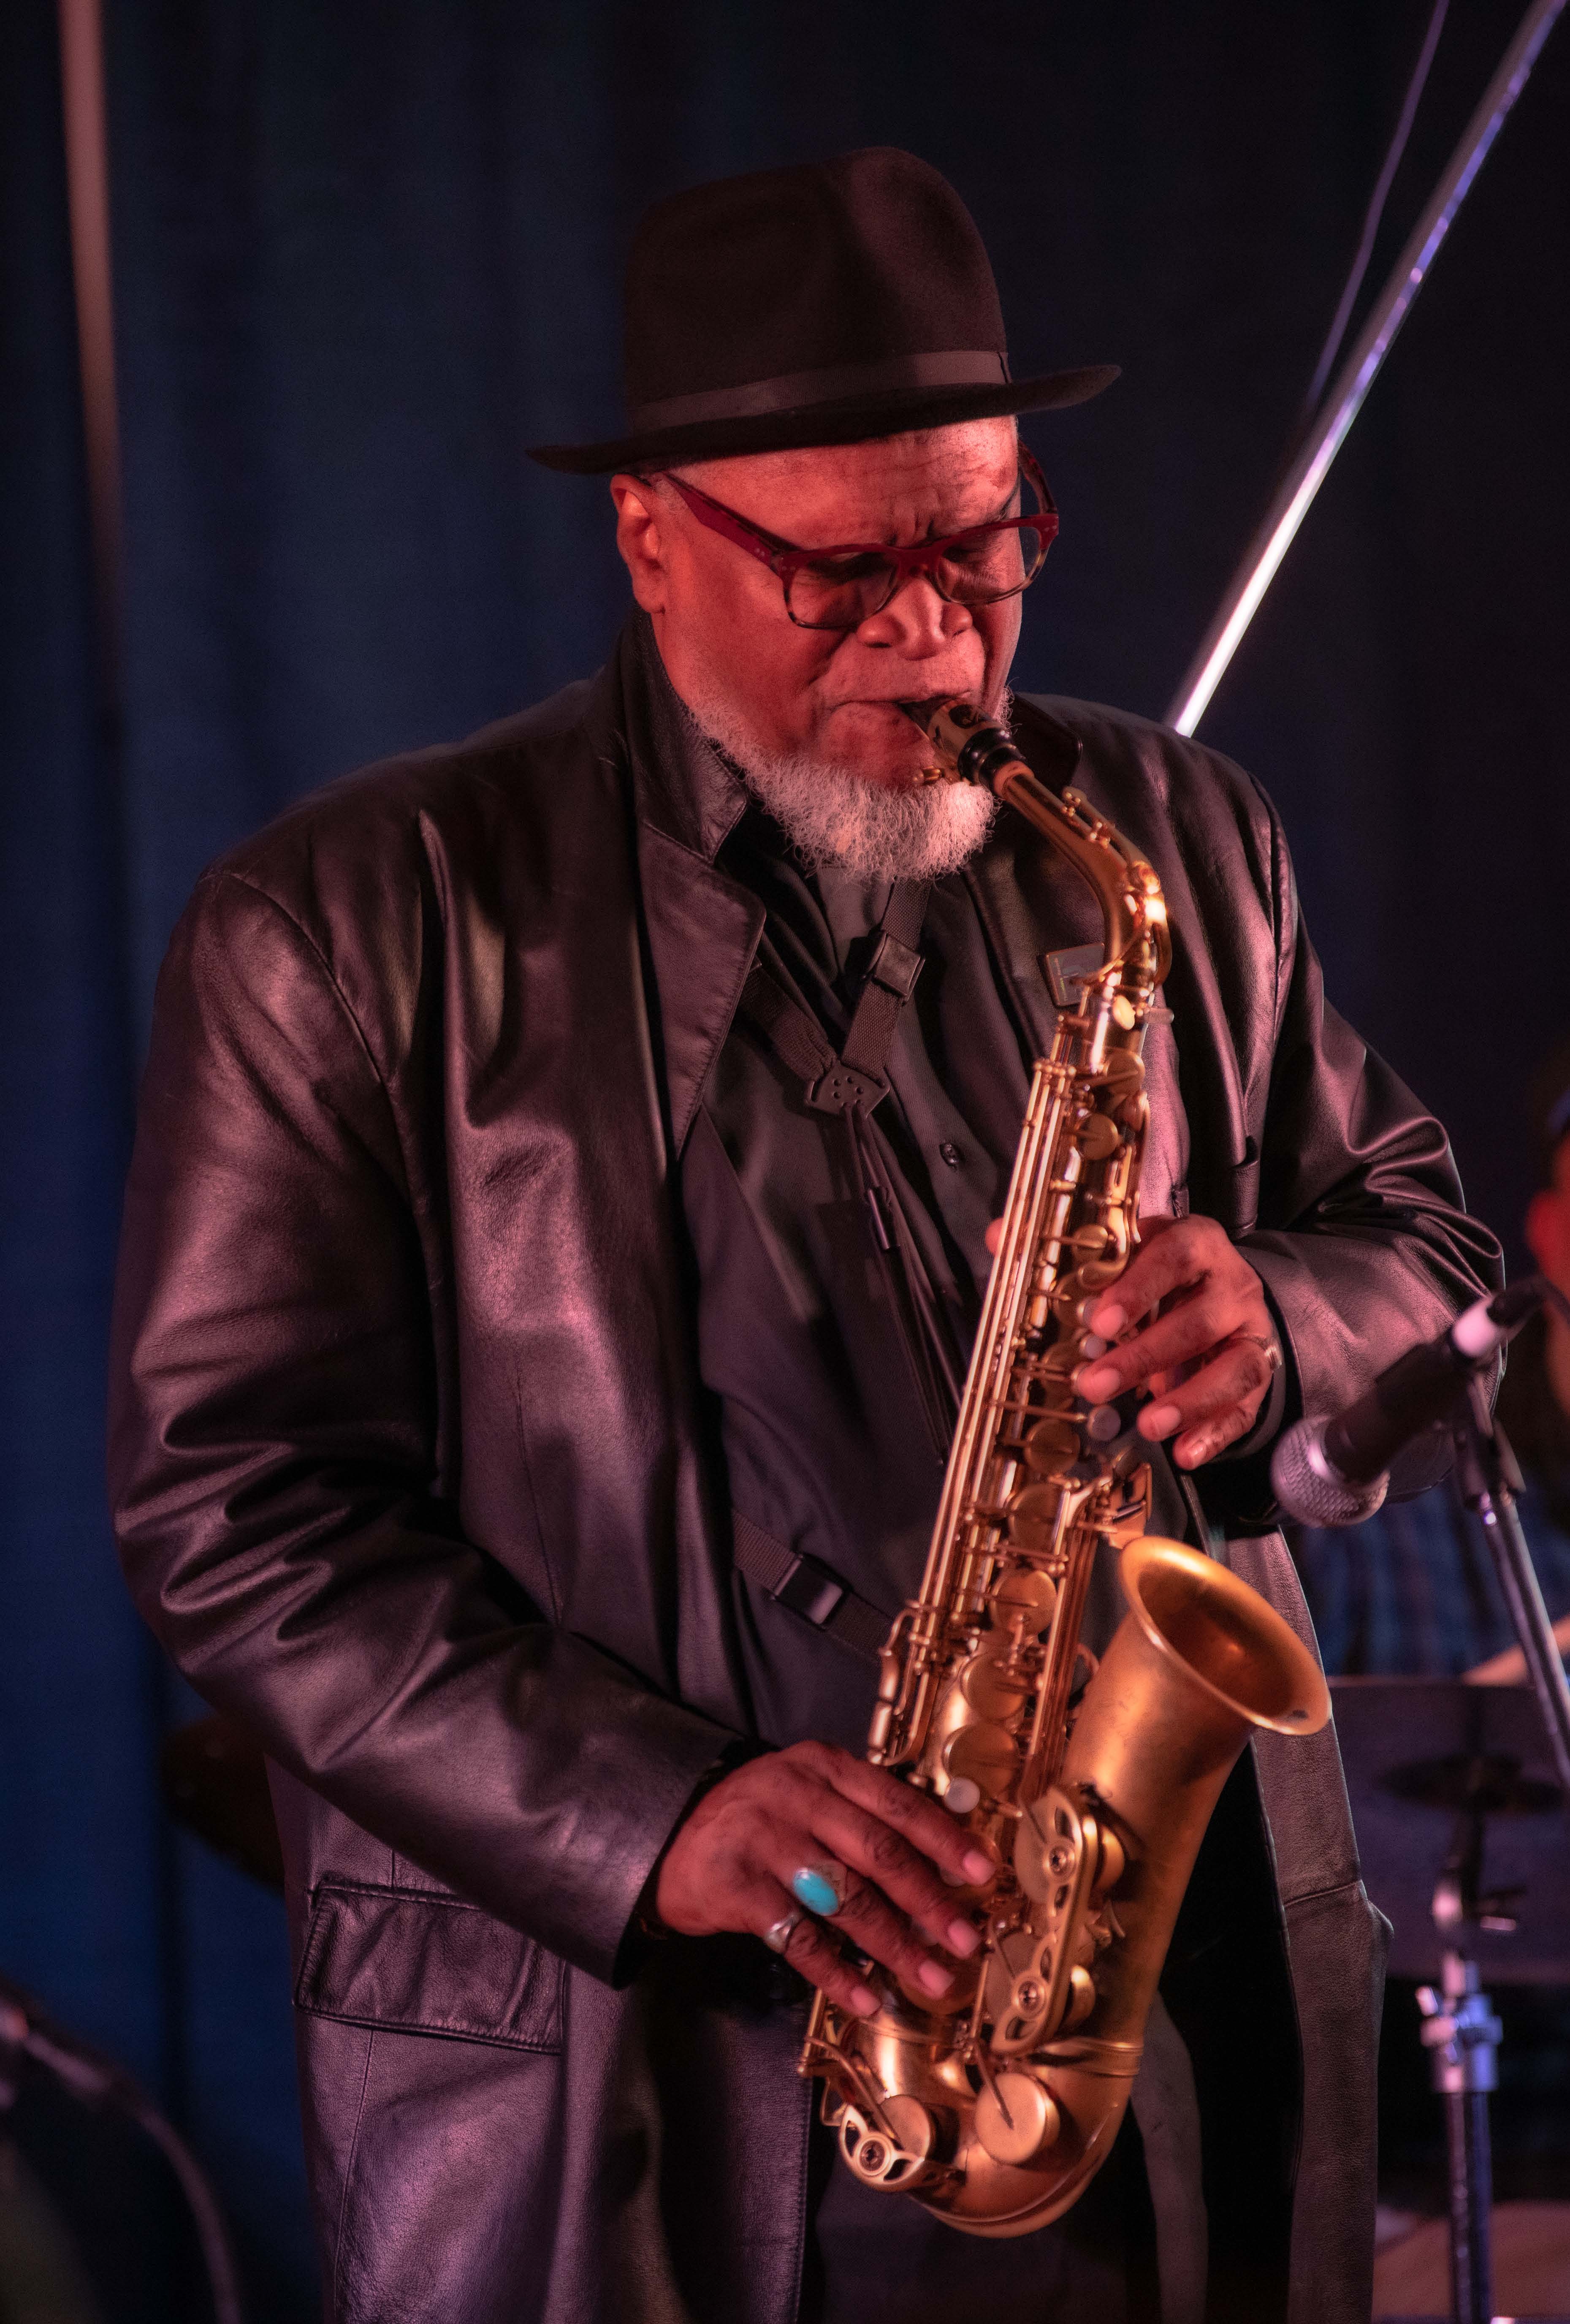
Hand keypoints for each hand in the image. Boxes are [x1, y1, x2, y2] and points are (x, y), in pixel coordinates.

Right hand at [654, 1740, 991, 2018]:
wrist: (667, 1833)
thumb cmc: (754, 1819)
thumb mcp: (806, 1792)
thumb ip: (862, 1815)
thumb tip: (938, 1864)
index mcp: (822, 1767)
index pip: (896, 1802)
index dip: (944, 1839)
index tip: (982, 1873)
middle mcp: (795, 1795)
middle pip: (879, 1852)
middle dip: (930, 1902)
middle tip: (964, 1940)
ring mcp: (764, 1840)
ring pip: (846, 1898)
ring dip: (896, 1945)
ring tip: (930, 1978)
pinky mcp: (737, 1887)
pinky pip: (801, 1938)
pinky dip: (838, 1973)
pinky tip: (867, 1997)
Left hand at [984, 1211, 1278, 1468]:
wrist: (1218, 1286)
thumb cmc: (1157, 1270)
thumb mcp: (1122, 1252)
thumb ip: (1065, 1250)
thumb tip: (999, 1236)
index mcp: (1195, 1243)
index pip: (1174, 1256)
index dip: (1138, 1288)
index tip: (1099, 1321)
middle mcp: (1232, 1285)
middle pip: (1199, 1320)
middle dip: (1146, 1355)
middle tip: (1095, 1384)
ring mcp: (1250, 1332)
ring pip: (1234, 1367)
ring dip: (1189, 1401)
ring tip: (1148, 1426)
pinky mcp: (1257, 1372)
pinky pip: (1245, 1406)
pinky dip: (1216, 1433)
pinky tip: (1184, 1453)